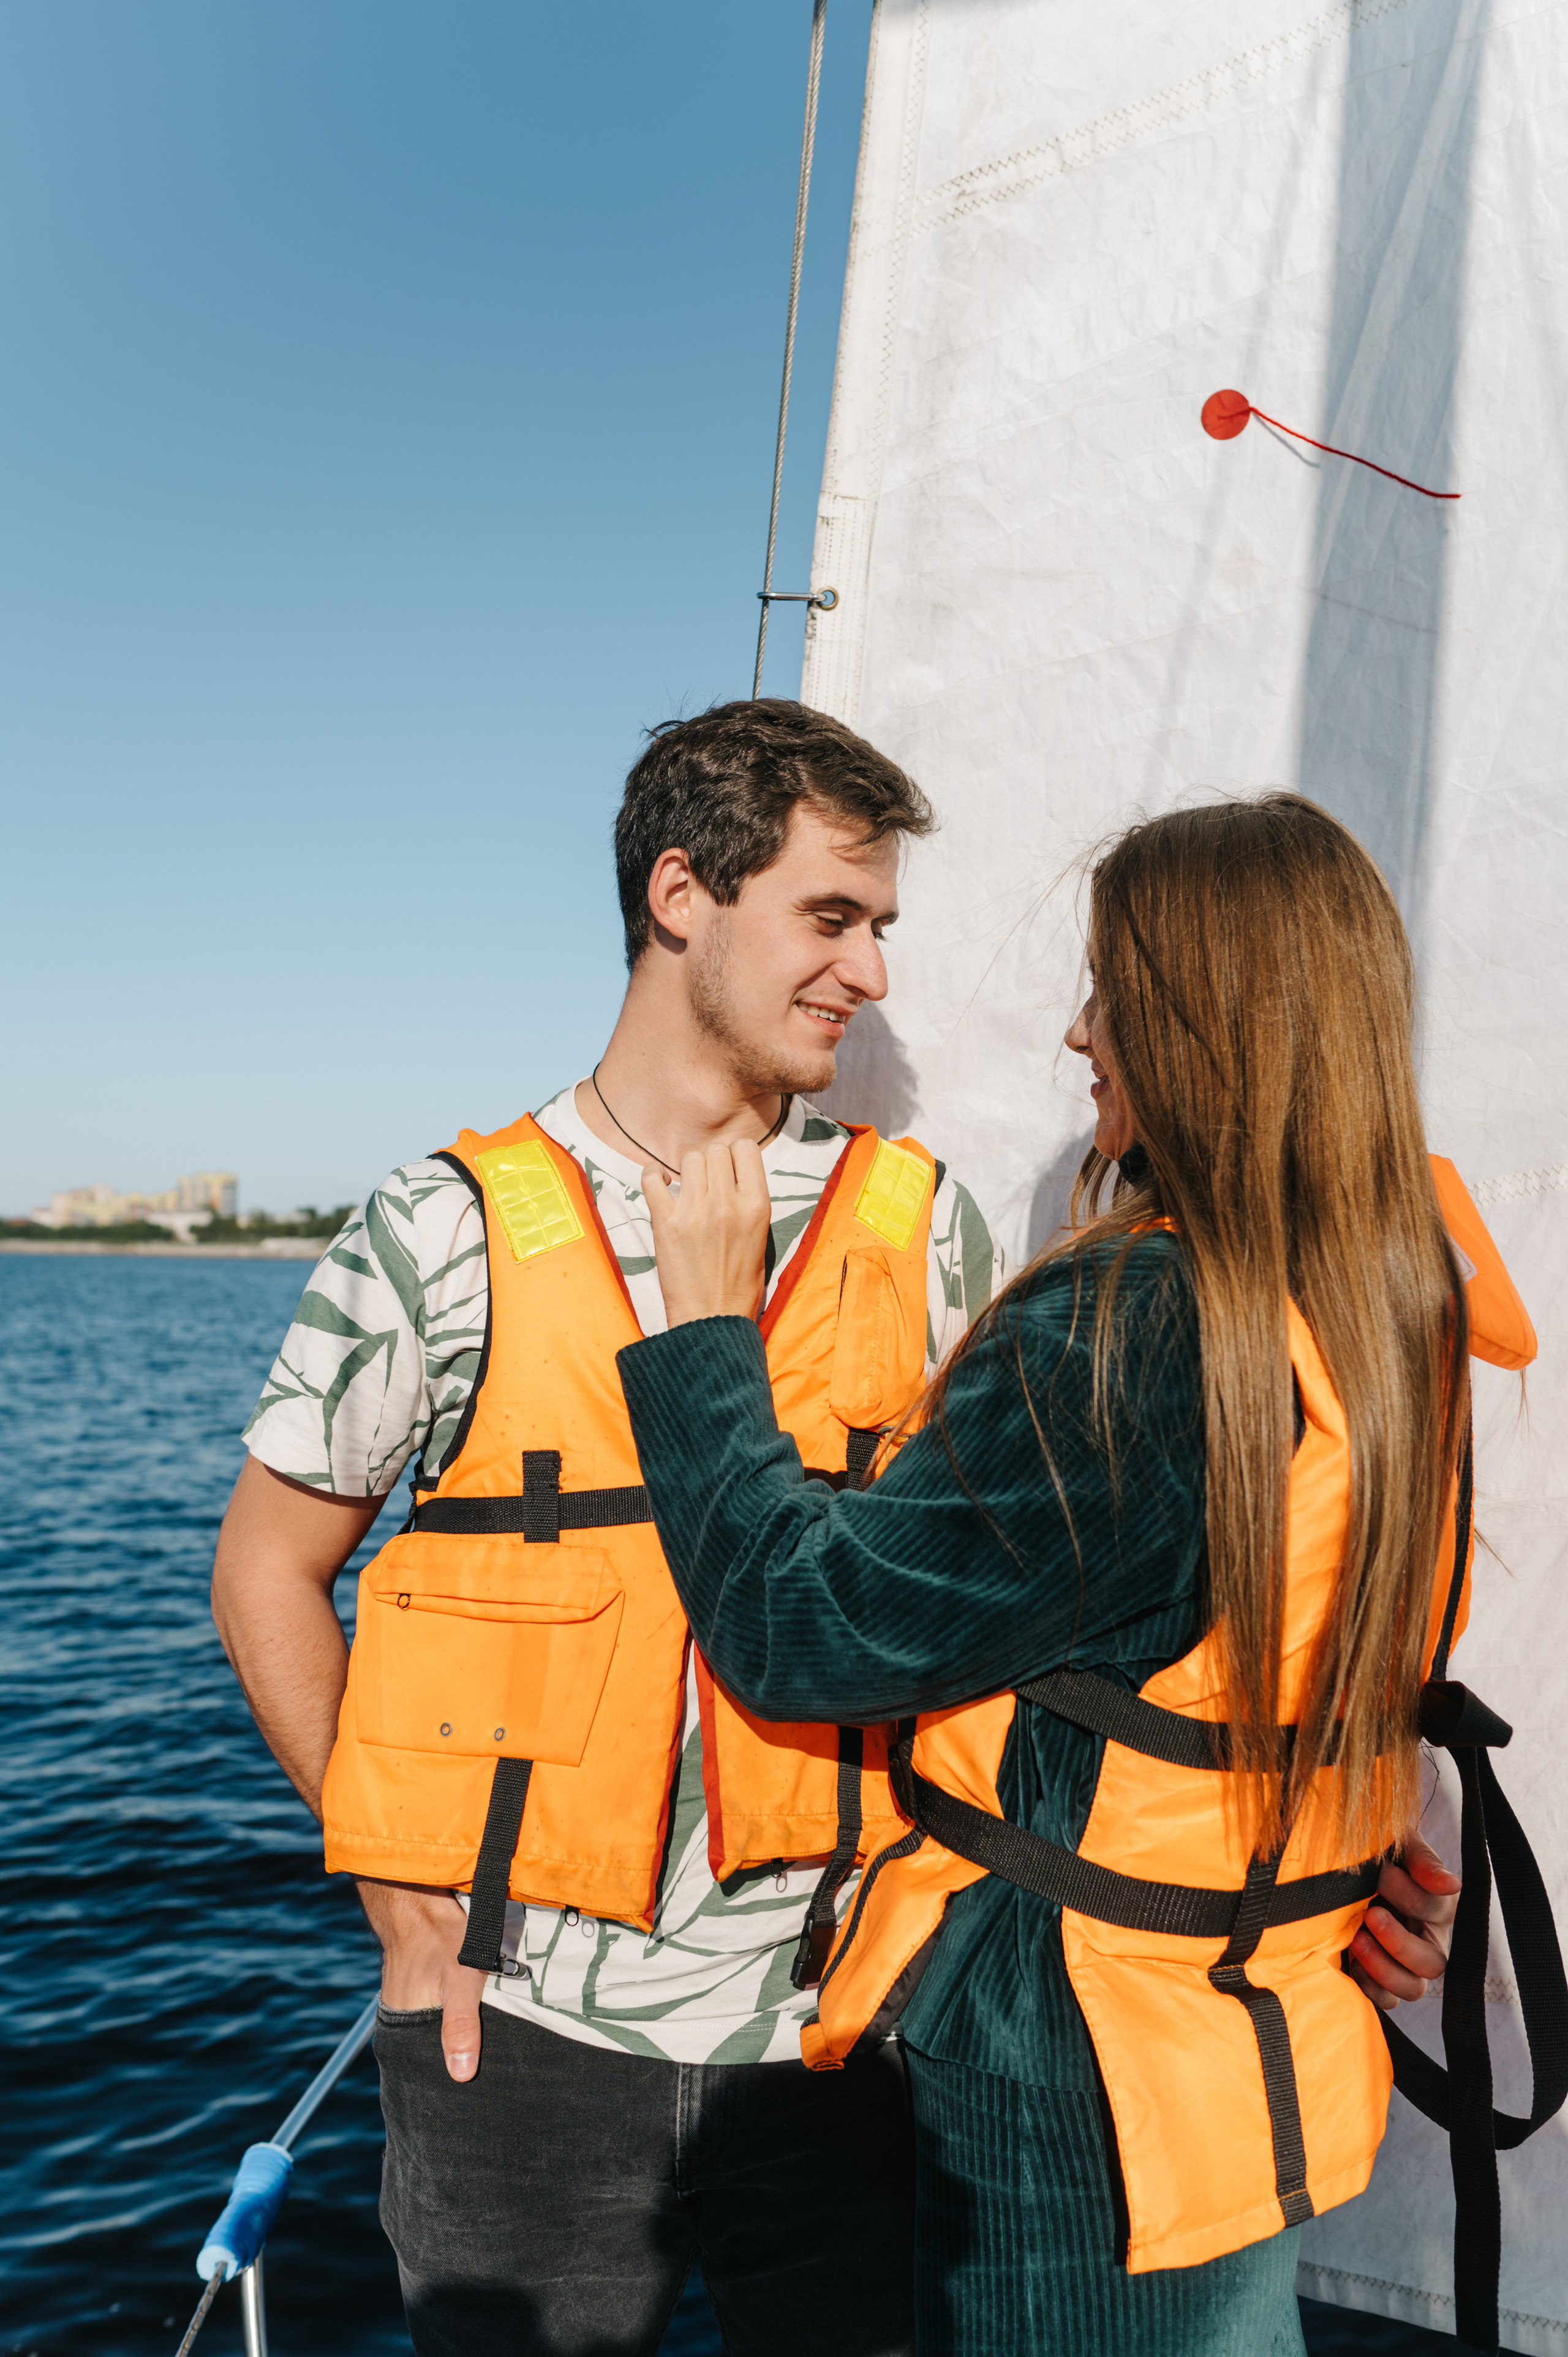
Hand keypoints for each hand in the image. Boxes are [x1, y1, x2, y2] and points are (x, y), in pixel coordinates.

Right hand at [357, 1880, 488, 2081]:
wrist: (417, 1894)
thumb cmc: (440, 1933)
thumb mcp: (461, 1977)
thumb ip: (460, 2025)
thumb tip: (461, 2075)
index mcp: (406, 2022)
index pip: (430, 2064)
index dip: (454, 2071)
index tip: (481, 2082)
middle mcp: (400, 2012)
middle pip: (434, 2043)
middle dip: (460, 2050)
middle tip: (492, 2058)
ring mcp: (405, 1995)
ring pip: (436, 2022)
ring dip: (458, 2025)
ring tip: (487, 2031)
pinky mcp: (415, 1980)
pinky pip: (436, 2003)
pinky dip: (452, 2005)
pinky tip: (472, 2001)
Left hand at [643, 1140, 770, 1326]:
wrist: (712, 1320)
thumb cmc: (740, 1286)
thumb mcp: (761, 1238)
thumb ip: (749, 1202)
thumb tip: (733, 1174)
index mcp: (757, 1206)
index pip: (745, 1148)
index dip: (735, 1155)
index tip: (729, 1169)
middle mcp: (727, 1203)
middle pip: (715, 1151)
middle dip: (711, 1162)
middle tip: (708, 1182)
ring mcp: (694, 1212)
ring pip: (689, 1160)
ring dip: (687, 1171)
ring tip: (687, 1189)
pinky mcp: (666, 1223)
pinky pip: (651, 1179)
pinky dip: (653, 1176)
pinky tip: (659, 1184)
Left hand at [1346, 1831, 1460, 2010]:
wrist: (1342, 1869)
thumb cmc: (1377, 1853)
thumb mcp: (1398, 1845)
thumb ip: (1422, 1861)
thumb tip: (1452, 1885)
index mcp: (1439, 1906)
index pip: (1438, 1909)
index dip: (1411, 1895)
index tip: (1384, 1873)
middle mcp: (1429, 1941)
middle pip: (1434, 1963)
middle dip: (1400, 1942)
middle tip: (1370, 1914)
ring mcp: (1407, 1966)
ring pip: (1413, 1988)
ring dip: (1384, 1968)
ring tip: (1356, 1940)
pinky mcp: (1382, 1981)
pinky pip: (1387, 2001)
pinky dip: (1370, 1986)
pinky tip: (1351, 1960)